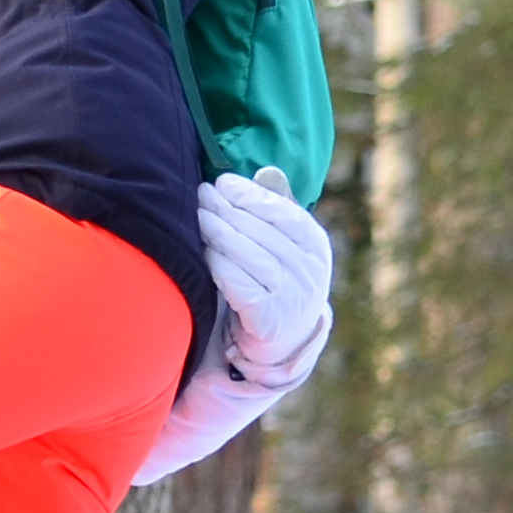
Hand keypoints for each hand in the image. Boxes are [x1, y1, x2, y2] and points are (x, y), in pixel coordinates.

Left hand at [195, 169, 333, 391]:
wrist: (279, 340)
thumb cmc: (276, 280)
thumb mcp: (284, 245)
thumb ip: (276, 209)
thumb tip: (266, 171)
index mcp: (315, 246)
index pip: (284, 213)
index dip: (252, 196)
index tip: (223, 183)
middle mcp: (310, 271)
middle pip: (262, 232)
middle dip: (227, 209)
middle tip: (200, 194)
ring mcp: (292, 297)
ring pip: (249, 255)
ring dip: (218, 232)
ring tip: (197, 216)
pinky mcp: (269, 320)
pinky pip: (238, 284)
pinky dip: (218, 265)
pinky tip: (202, 252)